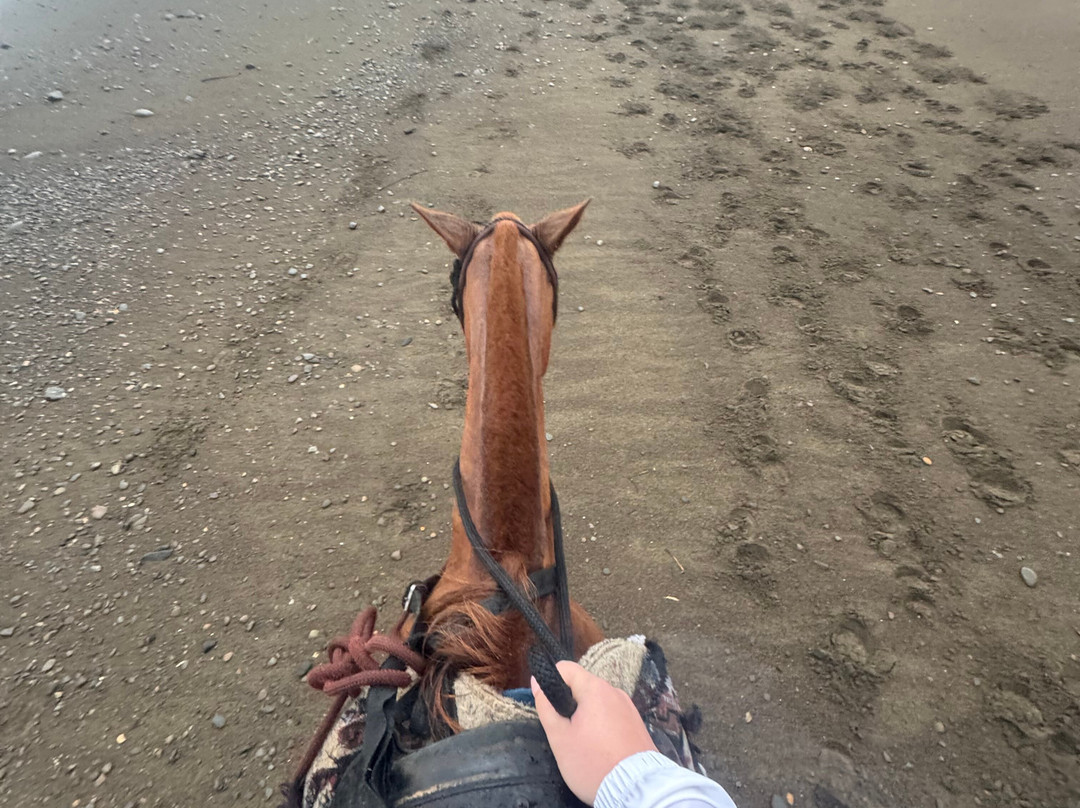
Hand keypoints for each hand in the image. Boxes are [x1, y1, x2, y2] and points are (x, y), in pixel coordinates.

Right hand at [532, 660, 657, 805]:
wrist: (636, 790)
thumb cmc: (593, 763)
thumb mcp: (560, 737)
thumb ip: (546, 706)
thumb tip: (537, 682)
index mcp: (596, 689)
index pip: (566, 668)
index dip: (550, 680)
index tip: (546, 702)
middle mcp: (615, 692)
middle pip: (583, 687)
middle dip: (569, 703)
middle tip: (563, 729)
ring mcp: (629, 708)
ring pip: (598, 703)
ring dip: (586, 716)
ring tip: (582, 743)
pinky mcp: (637, 724)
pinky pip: (613, 716)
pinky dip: (602, 726)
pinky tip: (600, 748)